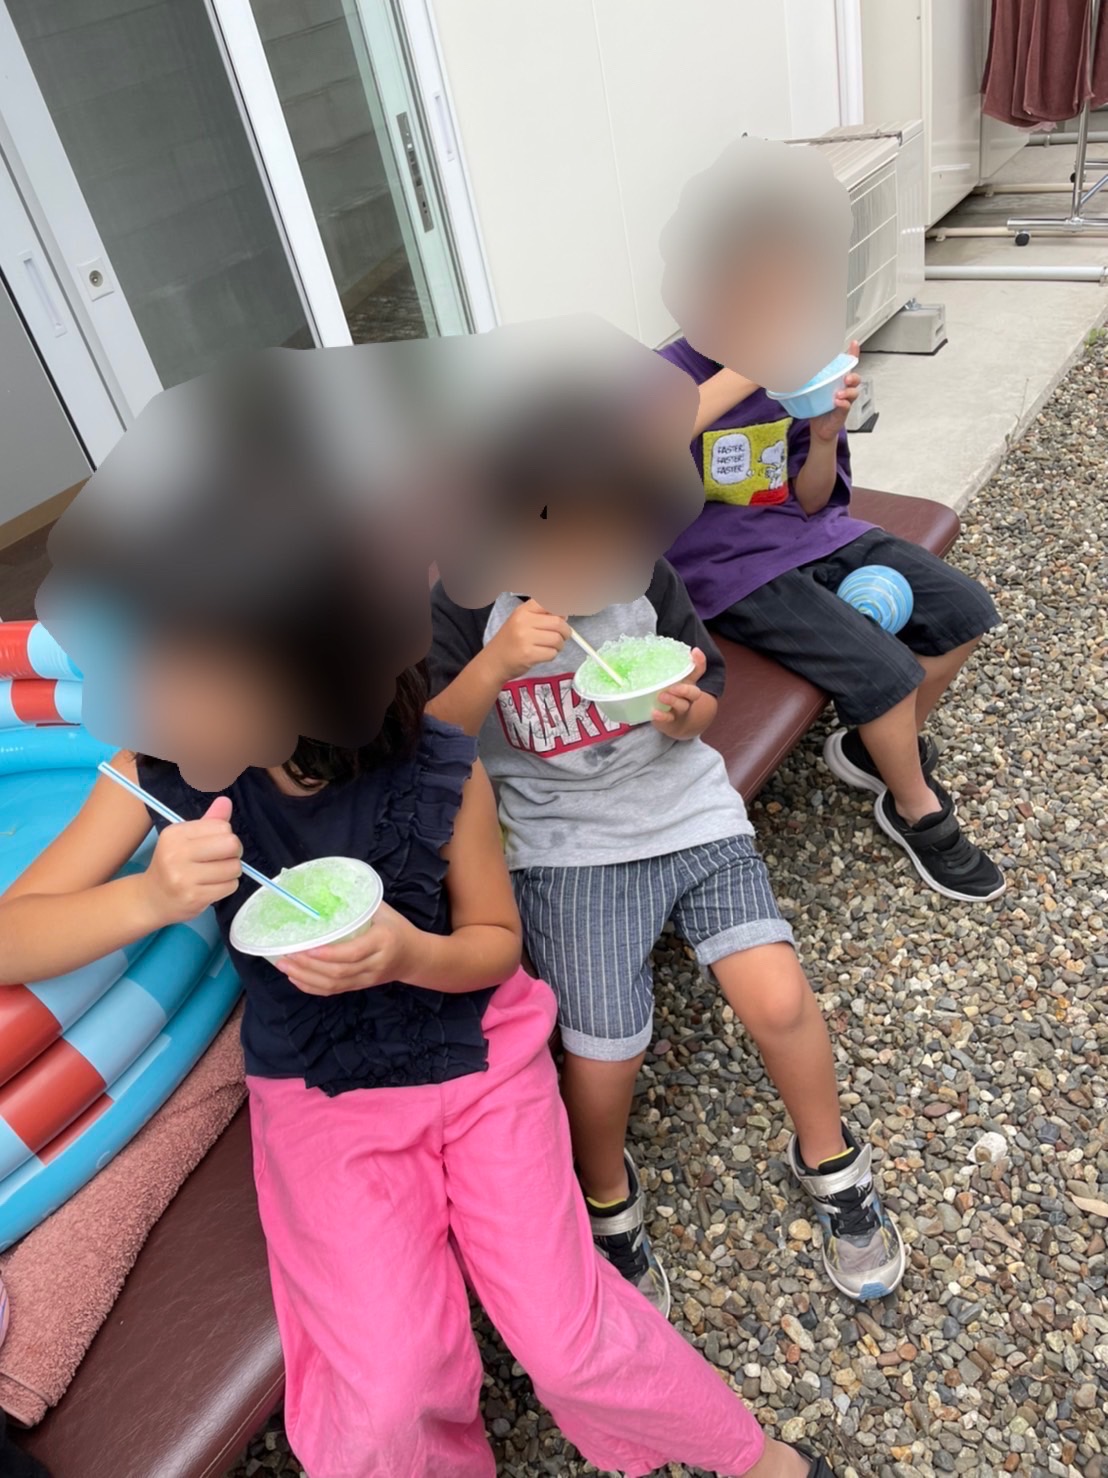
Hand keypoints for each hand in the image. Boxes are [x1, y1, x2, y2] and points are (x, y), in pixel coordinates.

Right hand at [141, 797, 241, 925]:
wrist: (152, 898)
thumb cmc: (172, 864)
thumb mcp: (185, 839)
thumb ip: (209, 821)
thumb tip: (226, 801)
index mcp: (175, 834)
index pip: (222, 827)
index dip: (226, 836)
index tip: (216, 845)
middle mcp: (176, 853)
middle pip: (231, 844)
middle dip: (234, 853)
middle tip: (224, 859)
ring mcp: (184, 878)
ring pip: (233, 867)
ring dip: (232, 872)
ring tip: (217, 874)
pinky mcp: (193, 897)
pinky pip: (230, 886)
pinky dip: (228, 886)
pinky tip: (213, 887)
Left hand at [275, 902, 423, 995]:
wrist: (416, 956)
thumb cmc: (397, 927)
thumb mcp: (384, 911)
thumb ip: (359, 904)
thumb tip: (326, 890)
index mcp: (382, 942)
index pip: (353, 952)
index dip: (329, 954)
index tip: (307, 948)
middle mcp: (375, 964)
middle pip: (339, 972)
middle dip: (308, 966)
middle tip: (285, 956)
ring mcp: (367, 979)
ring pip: (334, 984)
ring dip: (306, 977)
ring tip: (284, 966)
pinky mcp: (361, 986)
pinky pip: (335, 991)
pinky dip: (313, 987)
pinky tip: (296, 979)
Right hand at [486, 600, 569, 681]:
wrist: (493, 662)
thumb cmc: (510, 641)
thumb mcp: (522, 621)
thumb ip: (542, 615)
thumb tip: (564, 614)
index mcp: (523, 610)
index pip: (549, 602)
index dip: (562, 610)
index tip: (564, 617)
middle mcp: (523, 621)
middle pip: (558, 622)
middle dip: (565, 631)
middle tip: (563, 636)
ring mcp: (525, 638)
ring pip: (557, 639)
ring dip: (559, 645)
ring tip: (552, 647)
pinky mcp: (528, 654)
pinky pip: (552, 653)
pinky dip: (552, 655)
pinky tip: (543, 655)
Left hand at [651, 648, 710, 738]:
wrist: (675, 723)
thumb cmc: (671, 696)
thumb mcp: (671, 681)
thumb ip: (665, 669)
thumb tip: (650, 650)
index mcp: (688, 684)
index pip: (697, 671)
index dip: (699, 662)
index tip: (695, 651)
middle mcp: (687, 697)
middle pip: (693, 692)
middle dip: (685, 689)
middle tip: (673, 686)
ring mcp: (680, 710)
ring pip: (682, 705)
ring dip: (673, 700)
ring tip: (661, 696)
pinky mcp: (671, 721)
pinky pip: (668, 719)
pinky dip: (662, 716)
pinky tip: (654, 712)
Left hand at [809, 340, 860, 443]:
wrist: (818, 428)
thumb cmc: (816, 407)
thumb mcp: (810, 390)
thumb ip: (804, 380)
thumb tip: (786, 369)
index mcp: (837, 381)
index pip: (848, 366)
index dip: (853, 354)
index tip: (854, 343)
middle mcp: (844, 389)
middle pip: (855, 378)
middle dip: (853, 377)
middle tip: (845, 378)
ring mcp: (845, 400)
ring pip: (854, 392)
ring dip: (848, 391)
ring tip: (838, 394)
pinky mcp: (843, 412)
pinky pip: (846, 406)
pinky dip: (843, 404)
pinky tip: (837, 402)